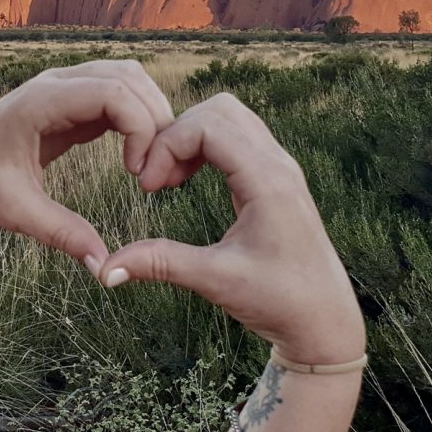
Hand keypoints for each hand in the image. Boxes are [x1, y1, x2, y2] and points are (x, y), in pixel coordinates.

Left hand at [0, 61, 174, 264]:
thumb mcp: (16, 212)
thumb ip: (60, 234)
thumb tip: (103, 266)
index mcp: (41, 102)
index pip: (113, 92)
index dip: (140, 127)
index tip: (137, 173)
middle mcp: (57, 83)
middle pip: (129, 77)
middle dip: (154, 119)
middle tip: (155, 171)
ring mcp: (66, 85)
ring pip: (129, 78)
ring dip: (150, 114)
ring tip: (149, 162)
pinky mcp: (73, 98)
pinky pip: (118, 92)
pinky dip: (137, 117)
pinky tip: (136, 156)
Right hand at [98, 94, 365, 364]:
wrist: (325, 322)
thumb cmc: (281, 301)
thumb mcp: (216, 281)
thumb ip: (161, 264)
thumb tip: (106, 270)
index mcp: (268, 181)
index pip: (208, 125)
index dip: (168, 145)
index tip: (147, 187)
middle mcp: (278, 165)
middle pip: (219, 109)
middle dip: (177, 134)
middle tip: (156, 179)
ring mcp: (279, 169)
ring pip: (229, 119)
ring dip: (191, 139)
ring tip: (168, 180)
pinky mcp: (275, 180)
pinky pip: (237, 140)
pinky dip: (205, 149)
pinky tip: (187, 182)